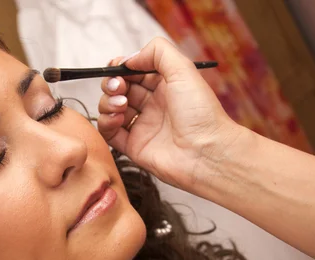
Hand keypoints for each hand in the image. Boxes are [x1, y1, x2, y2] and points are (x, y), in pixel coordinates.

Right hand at [97, 37, 242, 190]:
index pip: (135, 72)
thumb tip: (130, 58)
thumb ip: (157, 52)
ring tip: (121, 104)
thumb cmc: (201, 112)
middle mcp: (153, 105)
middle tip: (118, 86)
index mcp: (166, 86)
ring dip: (108, 102)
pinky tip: (117, 118)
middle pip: (120, 89)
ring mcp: (142, 126)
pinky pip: (110, 133)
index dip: (122, 68)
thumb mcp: (184, 69)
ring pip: (111, 109)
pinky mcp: (134, 147)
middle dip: (112, 83)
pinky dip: (106, 122)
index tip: (117, 67)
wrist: (207, 152)